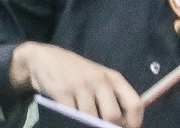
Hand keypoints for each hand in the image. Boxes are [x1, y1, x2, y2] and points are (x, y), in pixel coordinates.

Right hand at [11, 43, 143, 125]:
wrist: (44, 58)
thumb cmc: (77, 73)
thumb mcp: (99, 79)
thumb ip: (112, 98)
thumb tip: (122, 125)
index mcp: (113, 78)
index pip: (134, 104)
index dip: (134, 124)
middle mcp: (99, 80)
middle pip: (113, 116)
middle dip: (108, 127)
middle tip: (100, 126)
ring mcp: (80, 85)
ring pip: (91, 118)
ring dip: (87, 124)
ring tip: (82, 120)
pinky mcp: (62, 91)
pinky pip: (72, 115)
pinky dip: (72, 121)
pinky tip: (70, 117)